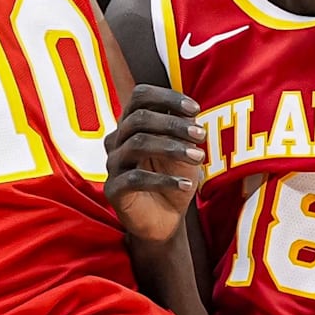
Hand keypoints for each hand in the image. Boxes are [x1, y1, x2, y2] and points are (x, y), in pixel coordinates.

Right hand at [104, 84, 205, 242]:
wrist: (165, 219)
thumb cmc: (173, 176)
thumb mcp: (183, 149)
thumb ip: (182, 129)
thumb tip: (190, 112)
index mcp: (132, 123)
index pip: (140, 96)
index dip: (167, 97)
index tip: (195, 109)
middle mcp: (118, 139)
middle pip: (139, 118)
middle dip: (174, 123)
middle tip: (201, 135)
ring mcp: (113, 164)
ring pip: (137, 143)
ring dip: (173, 148)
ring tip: (199, 157)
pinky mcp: (113, 189)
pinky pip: (136, 178)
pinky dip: (164, 180)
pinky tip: (187, 185)